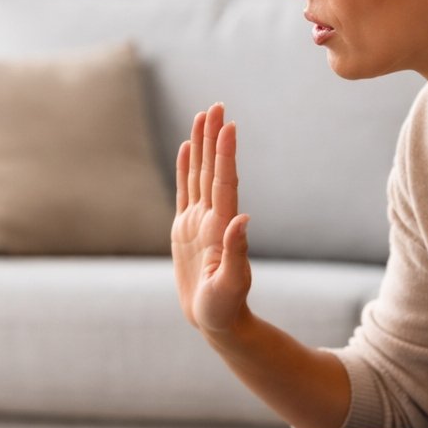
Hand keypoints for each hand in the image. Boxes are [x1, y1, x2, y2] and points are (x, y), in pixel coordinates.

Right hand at [172, 102, 251, 337]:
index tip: (228, 125)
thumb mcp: (230, 285)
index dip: (225, 154)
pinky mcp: (185, 230)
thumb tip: (242, 220)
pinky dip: (186, 168)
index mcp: (221, 228)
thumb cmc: (224, 309)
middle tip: (216, 106)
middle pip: (213, 170)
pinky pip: (185, 191)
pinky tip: (188, 148)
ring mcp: (199, 222)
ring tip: (203, 115)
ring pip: (200, 175)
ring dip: (202, 145)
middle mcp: (212, 219)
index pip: (224, 183)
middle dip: (214, 138)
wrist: (217, 322)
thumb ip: (235, 253)